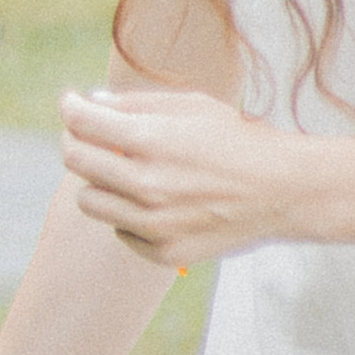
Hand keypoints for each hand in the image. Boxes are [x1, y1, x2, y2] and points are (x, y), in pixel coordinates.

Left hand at [59, 84, 312, 267]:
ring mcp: (154, 224)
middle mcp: (147, 184)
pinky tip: (157, 202)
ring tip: (128, 172)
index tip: (72, 104)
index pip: (82, 123)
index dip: (70, 108)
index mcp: (152, 140)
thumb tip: (92, 102)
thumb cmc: (238, 141)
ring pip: (89, 201)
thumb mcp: (193, 106)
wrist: (284, 191)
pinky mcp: (164, 252)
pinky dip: (127, 215)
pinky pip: (120, 230)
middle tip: (87, 136)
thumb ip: (136, 103)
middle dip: (75, 141)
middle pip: (76, 161)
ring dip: (100, 182)